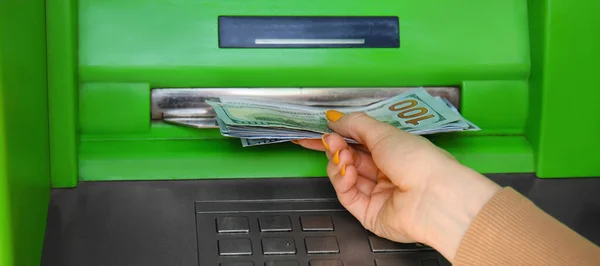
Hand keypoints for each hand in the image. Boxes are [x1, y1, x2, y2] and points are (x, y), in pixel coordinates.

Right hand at [295, 111, 500, 261]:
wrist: (433, 197)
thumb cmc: (419, 161)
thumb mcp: (384, 133)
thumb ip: (356, 124)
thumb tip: (335, 118)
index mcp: (394, 152)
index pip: (360, 142)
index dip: (340, 136)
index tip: (320, 130)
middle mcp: (386, 173)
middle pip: (350, 158)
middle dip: (337, 147)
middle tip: (329, 140)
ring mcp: (377, 194)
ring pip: (345, 176)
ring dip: (339, 163)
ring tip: (342, 155)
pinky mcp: (369, 214)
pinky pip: (347, 195)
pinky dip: (342, 181)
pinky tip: (346, 171)